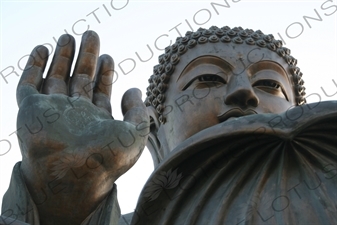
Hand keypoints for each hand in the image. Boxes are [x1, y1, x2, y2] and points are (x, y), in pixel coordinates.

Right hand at [16, 31, 148, 224]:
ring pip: (56, 78)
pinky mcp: (30, 109)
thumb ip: (138, 110)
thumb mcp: (136, 133)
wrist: (73, 174)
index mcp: (97, 121)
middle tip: (91, 34)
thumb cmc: (107, 158)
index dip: (104, 73)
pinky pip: (29, 84)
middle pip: (79, 79)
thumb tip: (134, 89)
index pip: (99, 91)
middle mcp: (74, 115)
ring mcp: (52, 111)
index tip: (109, 57)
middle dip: (86, 57)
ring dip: (62, 57)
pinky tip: (42, 49)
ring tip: (69, 36)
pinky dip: (33, 66)